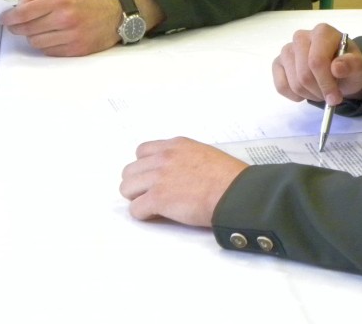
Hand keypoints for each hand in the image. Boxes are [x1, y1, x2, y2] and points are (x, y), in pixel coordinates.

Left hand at [0, 0, 122, 56]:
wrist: (117, 14)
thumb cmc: (88, 1)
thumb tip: (17, 8)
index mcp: (59, 0)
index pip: (23, 13)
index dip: (9, 17)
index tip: (4, 18)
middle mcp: (64, 18)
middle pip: (26, 30)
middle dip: (18, 27)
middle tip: (17, 25)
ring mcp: (70, 36)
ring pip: (35, 42)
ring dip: (33, 37)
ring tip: (40, 30)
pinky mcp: (75, 50)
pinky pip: (48, 51)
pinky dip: (46, 45)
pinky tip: (53, 37)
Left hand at [119, 137, 247, 225]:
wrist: (234, 192)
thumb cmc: (229, 178)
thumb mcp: (205, 154)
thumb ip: (185, 159)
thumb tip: (179, 171)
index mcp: (176, 146)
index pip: (142, 151)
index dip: (145, 167)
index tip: (153, 178)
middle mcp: (164, 158)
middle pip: (130, 170)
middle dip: (138, 184)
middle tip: (151, 194)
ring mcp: (159, 177)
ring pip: (126, 188)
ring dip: (137, 198)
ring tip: (152, 206)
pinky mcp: (158, 198)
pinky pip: (135, 209)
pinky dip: (143, 215)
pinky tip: (157, 215)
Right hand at [272, 23, 361, 106]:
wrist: (339, 72)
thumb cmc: (348, 66)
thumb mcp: (358, 67)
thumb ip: (352, 65)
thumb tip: (337, 68)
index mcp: (322, 32)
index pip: (317, 61)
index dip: (325, 83)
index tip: (335, 98)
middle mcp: (301, 37)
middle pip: (304, 74)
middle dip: (319, 90)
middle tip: (330, 96)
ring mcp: (287, 50)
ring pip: (293, 83)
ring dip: (309, 94)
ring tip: (321, 90)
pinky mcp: (278, 63)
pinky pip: (281, 86)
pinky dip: (295, 96)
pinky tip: (307, 90)